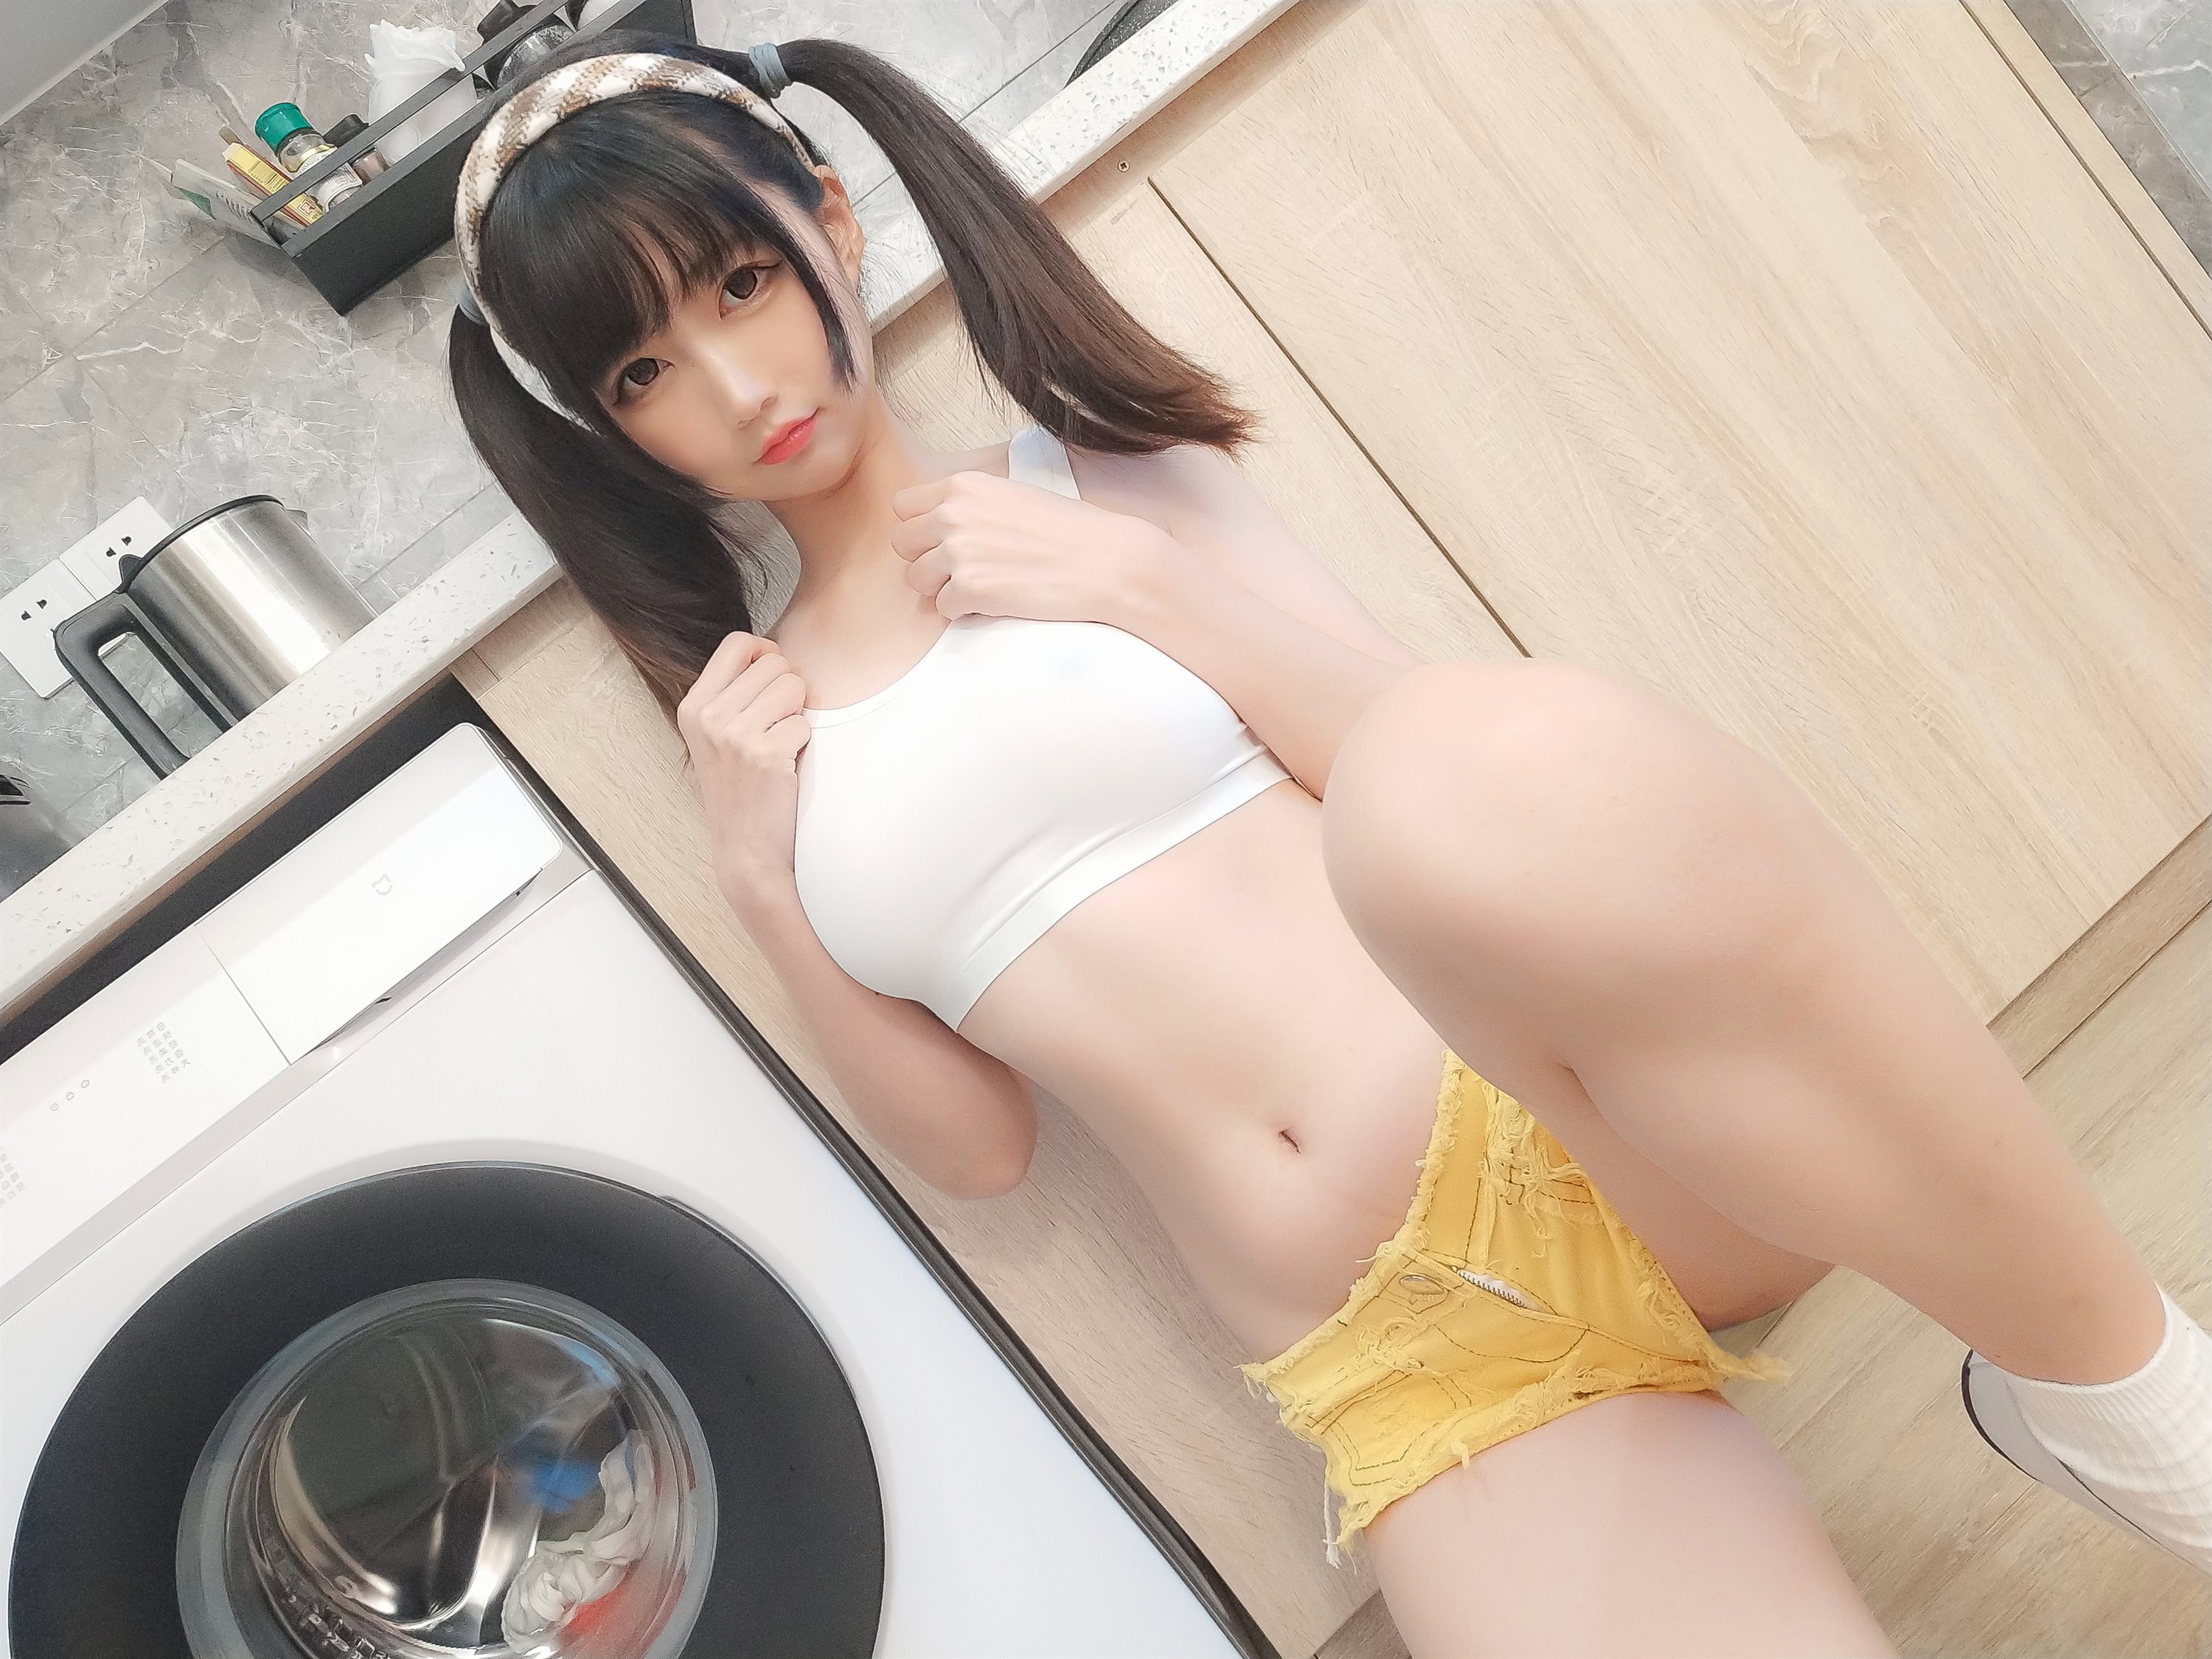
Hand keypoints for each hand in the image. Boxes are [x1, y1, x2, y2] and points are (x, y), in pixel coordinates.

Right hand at [675, 631, 811, 906]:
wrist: (745, 849)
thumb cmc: (740, 790)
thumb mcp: (716, 737)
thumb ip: (733, 694)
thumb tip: (771, 651)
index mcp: (694, 706)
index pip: (737, 643)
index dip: (767, 652)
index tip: (774, 679)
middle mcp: (708, 716)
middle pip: (774, 662)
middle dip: (789, 688)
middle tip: (780, 723)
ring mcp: (734, 735)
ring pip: (793, 686)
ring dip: (797, 714)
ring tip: (781, 743)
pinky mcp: (764, 754)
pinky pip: (804, 723)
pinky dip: (803, 743)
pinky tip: (786, 766)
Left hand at [889, 467, 1171, 627]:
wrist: (1105, 561)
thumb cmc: (1069, 531)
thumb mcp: (1013, 496)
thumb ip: (972, 506)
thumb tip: (942, 526)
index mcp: (964, 486)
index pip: (904, 507)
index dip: (921, 528)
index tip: (944, 541)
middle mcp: (953, 514)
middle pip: (901, 544)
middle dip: (925, 559)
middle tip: (961, 569)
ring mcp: (958, 552)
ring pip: (916, 579)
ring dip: (943, 588)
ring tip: (982, 586)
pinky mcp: (970, 589)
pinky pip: (943, 608)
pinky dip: (966, 611)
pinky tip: (998, 601)